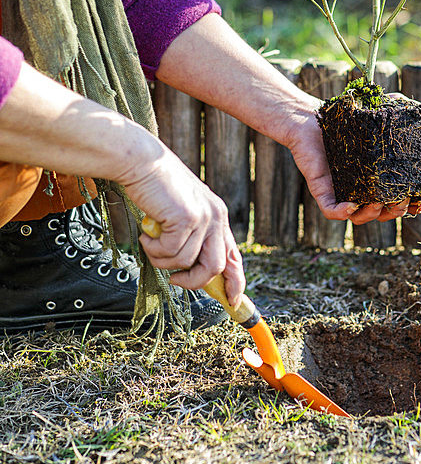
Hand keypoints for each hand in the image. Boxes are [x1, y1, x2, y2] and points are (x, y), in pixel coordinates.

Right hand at [119, 142, 244, 306]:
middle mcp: (216, 216)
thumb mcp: (181, 212)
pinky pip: (169, 253)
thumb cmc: (156, 187)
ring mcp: (203, 217)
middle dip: (195, 282)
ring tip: (151, 242)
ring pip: (186, 262)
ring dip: (163, 260)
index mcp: (218, 216)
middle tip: (176, 281)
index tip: (233, 302)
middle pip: (216, 266)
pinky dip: (153, 249)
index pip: (234, 256)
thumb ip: (191, 236)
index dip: (235, 282)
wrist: (142, 162)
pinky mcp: (186, 218)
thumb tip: (189, 271)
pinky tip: (146, 233)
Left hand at [284, 102, 420, 224]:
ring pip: (359, 218)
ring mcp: (341, 192)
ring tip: (379, 202)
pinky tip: (350, 205)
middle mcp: (361, 189)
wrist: (309, 118)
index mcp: (378, 178)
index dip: (413, 204)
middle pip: (383, 213)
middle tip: (402, 199)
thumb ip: (399, 108)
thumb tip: (420, 111)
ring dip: (373, 214)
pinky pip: (332, 211)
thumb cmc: (344, 119)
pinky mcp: (322, 191)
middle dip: (396, 211)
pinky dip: (342, 213)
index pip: (400, 199)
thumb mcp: (377, 112)